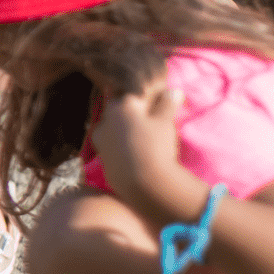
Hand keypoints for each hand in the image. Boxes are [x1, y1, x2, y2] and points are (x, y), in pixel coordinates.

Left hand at [86, 82, 194, 215]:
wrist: (142, 182)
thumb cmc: (155, 145)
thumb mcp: (165, 122)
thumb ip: (168, 104)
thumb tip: (173, 91)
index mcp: (120, 105)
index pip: (132, 95)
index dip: (144, 99)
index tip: (155, 105)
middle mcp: (105, 120)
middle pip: (119, 110)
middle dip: (132, 113)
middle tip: (149, 122)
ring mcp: (100, 139)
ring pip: (113, 128)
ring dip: (124, 130)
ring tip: (143, 138)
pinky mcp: (100, 157)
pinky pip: (112, 146)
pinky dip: (121, 146)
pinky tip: (134, 152)